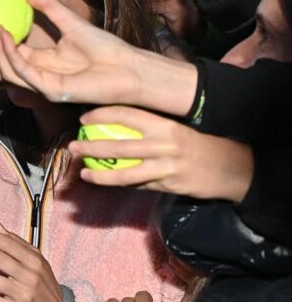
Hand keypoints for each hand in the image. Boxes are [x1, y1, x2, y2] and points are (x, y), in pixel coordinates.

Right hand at [0, 0, 150, 105]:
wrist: (129, 67)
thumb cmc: (105, 47)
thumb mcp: (69, 20)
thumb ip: (45, 5)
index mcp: (38, 62)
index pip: (3, 54)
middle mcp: (35, 75)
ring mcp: (40, 85)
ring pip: (3, 71)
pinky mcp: (48, 90)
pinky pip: (22, 72)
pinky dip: (9, 54)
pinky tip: (3, 36)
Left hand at [68, 105, 253, 201]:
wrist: (230, 168)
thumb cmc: (196, 144)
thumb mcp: (176, 127)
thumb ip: (149, 125)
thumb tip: (114, 119)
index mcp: (165, 125)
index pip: (127, 115)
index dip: (102, 115)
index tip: (83, 118)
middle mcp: (165, 145)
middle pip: (120, 145)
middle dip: (92, 147)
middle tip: (72, 147)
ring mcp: (166, 168)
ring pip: (126, 173)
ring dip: (101, 175)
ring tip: (83, 173)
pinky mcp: (169, 186)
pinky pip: (139, 185)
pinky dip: (122, 184)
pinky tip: (106, 183)